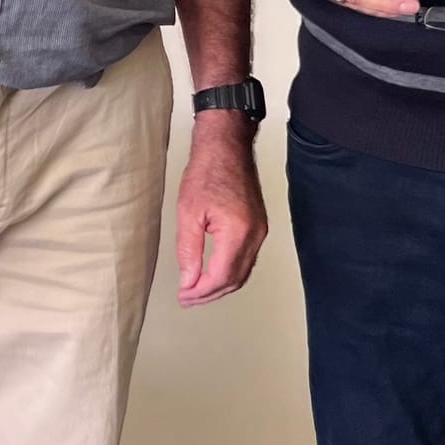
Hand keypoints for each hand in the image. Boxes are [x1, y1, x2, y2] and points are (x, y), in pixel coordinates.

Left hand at [175, 117, 267, 306]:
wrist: (226, 147)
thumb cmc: (207, 171)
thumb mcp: (188, 213)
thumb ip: (188, 251)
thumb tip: (188, 280)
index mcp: (237, 231)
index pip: (221, 276)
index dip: (200, 291)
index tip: (183, 296)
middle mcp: (255, 234)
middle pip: (235, 279)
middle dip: (210, 293)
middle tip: (187, 297)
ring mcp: (260, 231)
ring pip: (243, 272)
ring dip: (221, 285)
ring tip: (196, 290)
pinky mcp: (259, 226)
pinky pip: (247, 259)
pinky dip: (230, 272)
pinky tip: (213, 273)